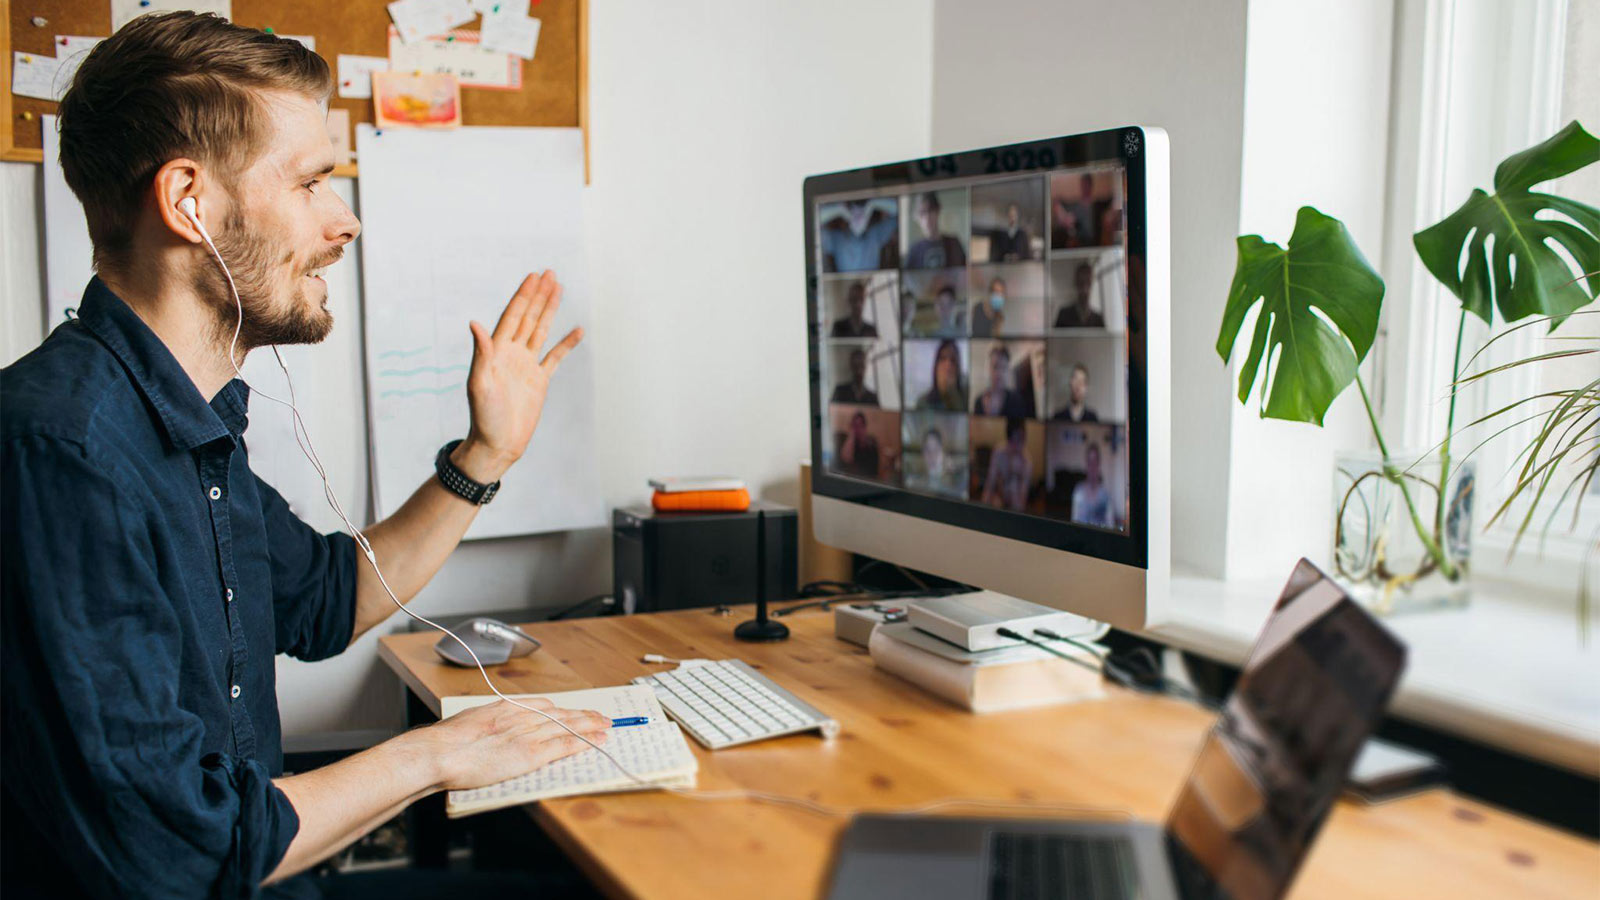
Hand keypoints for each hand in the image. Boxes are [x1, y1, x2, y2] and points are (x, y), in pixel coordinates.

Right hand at [408, 697, 610, 791]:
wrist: (440, 751)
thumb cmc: (446, 741)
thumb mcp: (470, 722)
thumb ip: (487, 723)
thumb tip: (489, 728)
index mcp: (506, 707)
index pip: (544, 706)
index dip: (563, 710)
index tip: (574, 711)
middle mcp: (522, 716)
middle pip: (561, 713)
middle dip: (584, 715)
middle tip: (602, 716)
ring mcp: (528, 734)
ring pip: (568, 726)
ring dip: (591, 726)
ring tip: (607, 726)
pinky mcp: (531, 754)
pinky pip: (564, 746)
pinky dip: (584, 742)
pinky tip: (597, 741)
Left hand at [457, 271, 583, 482]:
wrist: (498, 444)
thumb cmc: (484, 417)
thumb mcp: (479, 384)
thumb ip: (481, 353)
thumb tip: (475, 323)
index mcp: (497, 351)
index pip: (512, 316)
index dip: (523, 295)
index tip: (533, 277)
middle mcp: (512, 353)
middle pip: (528, 317)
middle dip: (538, 295)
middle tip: (549, 273)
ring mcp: (527, 365)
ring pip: (541, 330)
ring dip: (549, 310)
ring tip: (559, 289)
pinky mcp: (539, 380)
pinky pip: (555, 357)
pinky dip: (566, 343)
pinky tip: (576, 330)